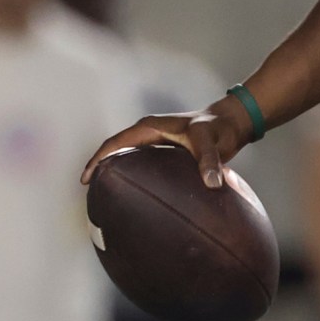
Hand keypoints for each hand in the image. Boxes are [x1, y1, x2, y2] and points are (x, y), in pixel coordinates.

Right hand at [83, 97, 254, 190]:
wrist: (233, 123)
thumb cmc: (219, 127)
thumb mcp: (212, 141)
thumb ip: (210, 161)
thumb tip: (211, 183)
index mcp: (151, 127)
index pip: (115, 143)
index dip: (98, 159)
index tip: (86, 178)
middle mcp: (150, 134)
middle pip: (116, 151)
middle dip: (101, 168)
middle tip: (90, 192)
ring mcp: (157, 143)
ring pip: (128, 159)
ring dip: (116, 173)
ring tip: (106, 196)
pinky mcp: (166, 154)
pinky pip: (144, 166)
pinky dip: (135, 178)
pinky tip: (136, 197)